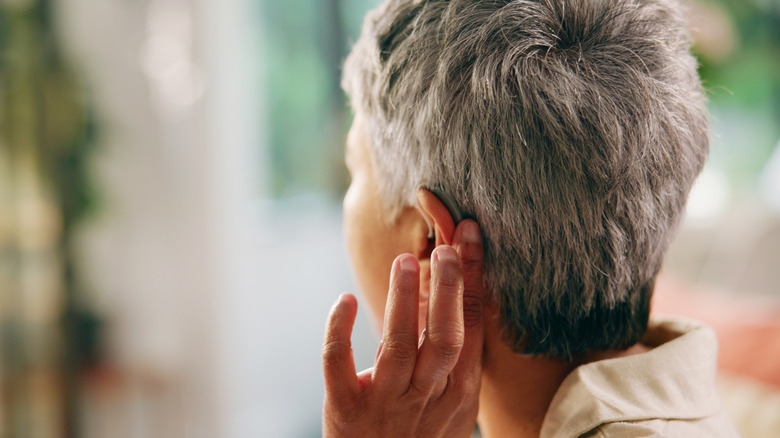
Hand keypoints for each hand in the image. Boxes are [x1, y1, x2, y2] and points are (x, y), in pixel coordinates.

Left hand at [322, 220, 484, 437]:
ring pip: (398, 347)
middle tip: (446, 247)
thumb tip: (460, 291)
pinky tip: (344, 301)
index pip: (471, 327)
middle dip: (448, 291)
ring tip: (405, 262)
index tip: (468, 236)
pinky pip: (340, 366)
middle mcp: (427, 395)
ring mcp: (386, 403)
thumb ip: (455, 357)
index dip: (472, 280)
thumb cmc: (420, 435)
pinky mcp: (346, 409)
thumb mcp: (451, 403)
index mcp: (458, 391)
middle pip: (444, 339)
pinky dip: (340, 332)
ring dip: (403, 302)